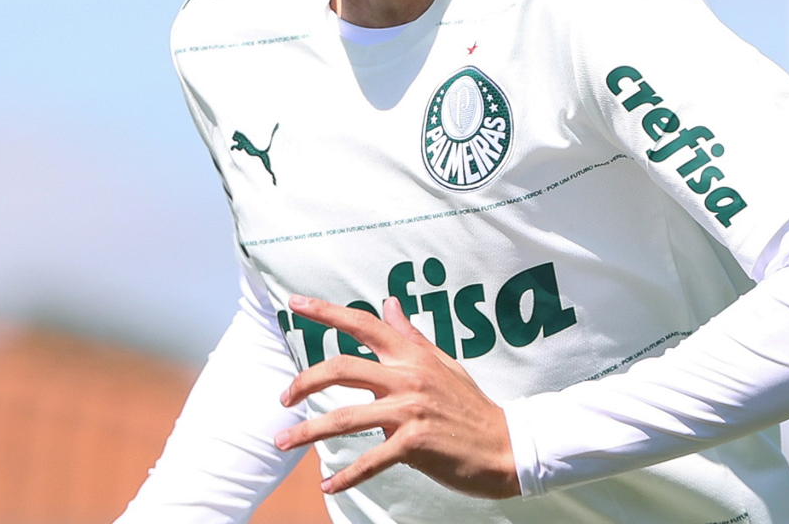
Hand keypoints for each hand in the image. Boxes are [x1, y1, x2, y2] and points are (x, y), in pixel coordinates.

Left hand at [274, 294, 520, 499]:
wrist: (506, 445)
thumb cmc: (470, 404)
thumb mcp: (442, 362)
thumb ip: (410, 336)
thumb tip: (388, 304)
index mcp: (411, 355)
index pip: (363, 324)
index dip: (325, 312)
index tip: (294, 303)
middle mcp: (407, 377)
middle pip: (340, 368)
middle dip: (303, 382)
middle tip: (283, 398)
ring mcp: (409, 411)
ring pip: (345, 418)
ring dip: (307, 432)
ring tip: (282, 442)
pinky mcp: (414, 444)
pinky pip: (370, 460)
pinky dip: (345, 475)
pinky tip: (328, 485)